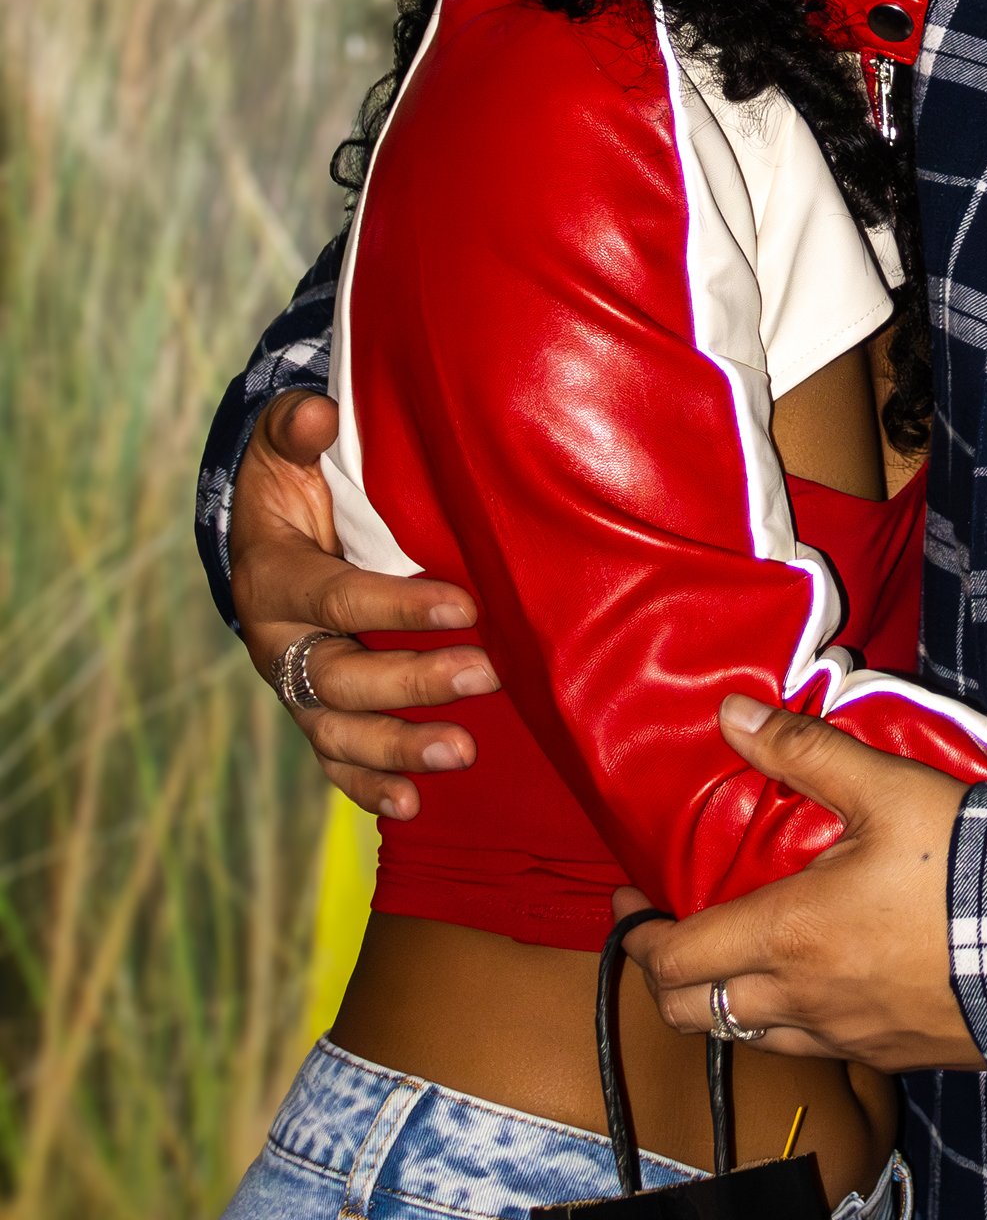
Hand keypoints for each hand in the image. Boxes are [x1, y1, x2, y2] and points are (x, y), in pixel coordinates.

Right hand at [232, 390, 497, 819]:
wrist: (263, 532)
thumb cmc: (291, 482)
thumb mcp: (283, 447)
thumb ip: (296, 429)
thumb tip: (319, 414)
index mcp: (273, 578)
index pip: (335, 599)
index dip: (396, 606)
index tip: (465, 605)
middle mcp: (277, 643)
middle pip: (338, 677)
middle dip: (413, 681)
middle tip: (489, 673)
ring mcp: (293, 685)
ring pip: (337, 731)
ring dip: (399, 747)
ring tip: (463, 752)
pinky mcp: (313, 713)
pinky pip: (333, 761)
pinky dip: (368, 786)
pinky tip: (413, 805)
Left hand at [630, 699, 984, 1074]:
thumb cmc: (962, 862)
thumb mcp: (884, 788)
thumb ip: (801, 751)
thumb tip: (730, 713)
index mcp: (787, 935)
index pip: (672, 961)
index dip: (636, 938)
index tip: (631, 906)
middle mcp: (800, 1000)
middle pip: (692, 1014)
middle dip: (664, 978)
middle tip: (669, 935)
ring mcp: (842, 1038)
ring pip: (746, 1037)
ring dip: (723, 1003)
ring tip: (736, 958)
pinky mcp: (885, 1057)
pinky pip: (809, 1049)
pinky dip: (786, 1022)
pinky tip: (813, 985)